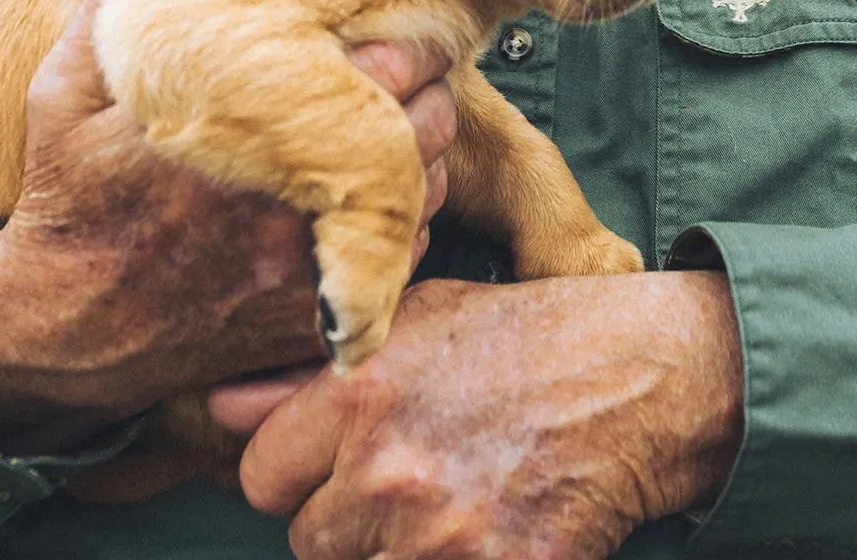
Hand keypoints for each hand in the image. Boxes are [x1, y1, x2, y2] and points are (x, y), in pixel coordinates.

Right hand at [0, 0, 457, 453]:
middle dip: (429, 87)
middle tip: (417, 61)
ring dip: (426, 154)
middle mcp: (289, 206)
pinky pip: (405, 260)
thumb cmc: (67, 193)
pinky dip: (405, 222)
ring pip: (430, 195)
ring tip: (398, 121)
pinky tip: (373, 193)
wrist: (54, 330)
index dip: (406, 33)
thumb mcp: (68, 86)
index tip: (400, 15)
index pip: (384, 66)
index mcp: (245, 134)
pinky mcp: (315, 322)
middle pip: (426, 127)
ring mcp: (308, 271)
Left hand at [220, 272, 743, 559]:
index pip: (260, 476)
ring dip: (393, 553)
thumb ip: (309, 371)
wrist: (638, 377)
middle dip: (348, 519)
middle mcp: (388, 468)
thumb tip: (218, 405)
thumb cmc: (526, 338)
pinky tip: (481, 538)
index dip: (299, 469)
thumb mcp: (418, 320)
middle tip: (409, 480)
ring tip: (446, 507)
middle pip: (307, 541)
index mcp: (360, 392)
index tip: (339, 457)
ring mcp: (439, 537)